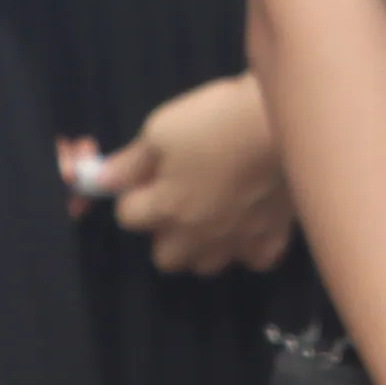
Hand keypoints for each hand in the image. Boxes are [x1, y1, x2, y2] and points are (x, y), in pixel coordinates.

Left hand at [81, 72, 295, 275]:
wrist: (285, 122)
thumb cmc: (217, 119)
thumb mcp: (162, 127)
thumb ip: (130, 161)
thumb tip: (100, 181)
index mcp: (164, 208)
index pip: (127, 216)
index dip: (134, 192)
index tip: (149, 172)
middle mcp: (196, 235)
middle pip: (164, 257)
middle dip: (165, 231)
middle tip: (180, 197)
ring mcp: (236, 241)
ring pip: (206, 265)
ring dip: (202, 244)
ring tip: (214, 212)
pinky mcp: (273, 237)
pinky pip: (254, 258)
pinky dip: (249, 246)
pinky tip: (251, 222)